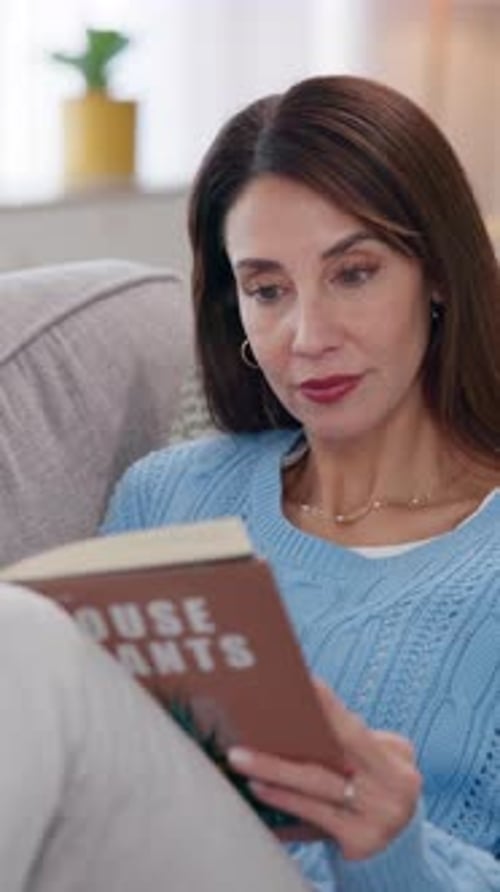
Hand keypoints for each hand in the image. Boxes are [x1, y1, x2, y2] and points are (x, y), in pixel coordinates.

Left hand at [227, 678, 421, 859]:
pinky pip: (313, 816)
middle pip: (330, 760)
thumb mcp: (378, 765)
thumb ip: (352, 742)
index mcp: (396, 765)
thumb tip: (298, 713)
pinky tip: (258, 789)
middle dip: (287, 744)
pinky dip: (284, 801)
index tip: (299, 685)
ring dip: (274, 773)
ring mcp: (377, 821)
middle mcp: (392, 792)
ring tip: (241, 760)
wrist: (395, 852)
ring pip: (316, 788)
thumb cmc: (372, 791)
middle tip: (244, 732)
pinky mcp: (359, 844)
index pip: (354, 731)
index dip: (328, 707)